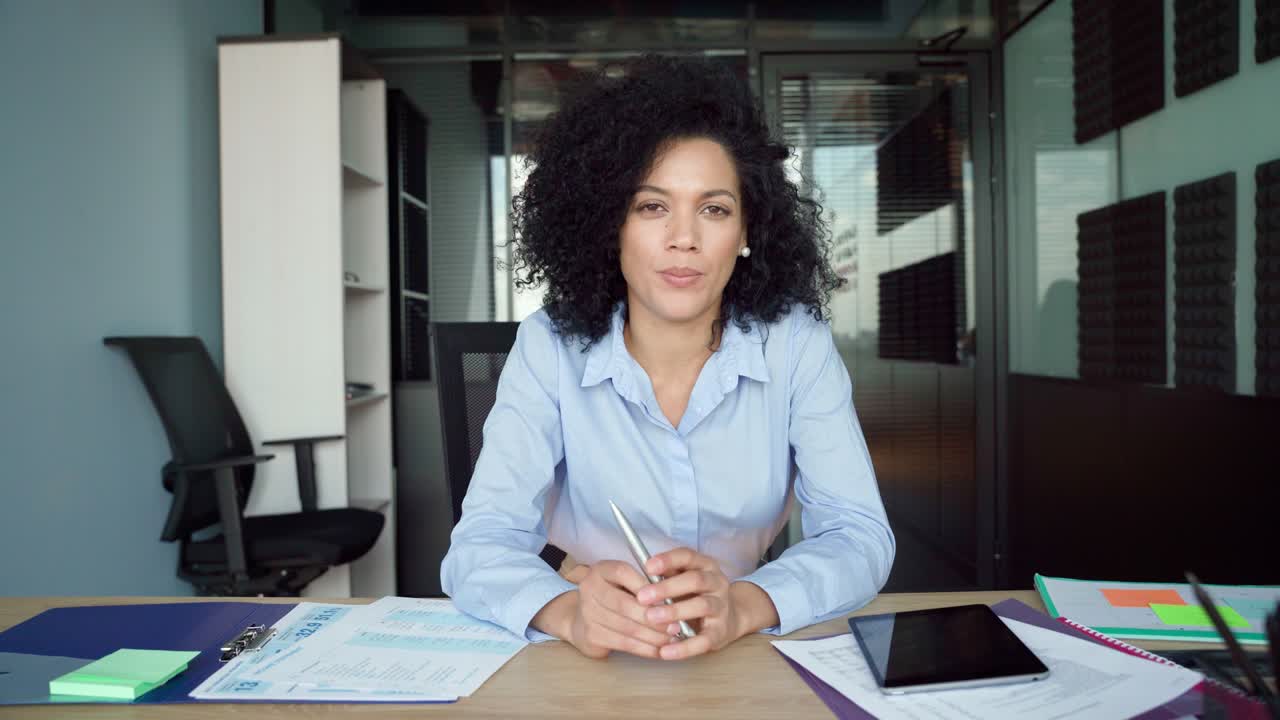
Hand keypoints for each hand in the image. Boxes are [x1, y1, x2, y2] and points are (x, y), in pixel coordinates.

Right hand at [533, 560, 671, 659]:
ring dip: (653, 636)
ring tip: (672, 639)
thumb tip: (672, 599)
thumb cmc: (615, 597)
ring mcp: (588, 613)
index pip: (622, 573)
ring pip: (627, 627)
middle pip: (625, 604)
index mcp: (600, 570)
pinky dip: (645, 649)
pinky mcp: (591, 636)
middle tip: (676, 625)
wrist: (583, 620)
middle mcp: (589, 588)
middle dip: (654, 617)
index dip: (646, 586)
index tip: (668, 597)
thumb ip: (644, 585)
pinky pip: (624, 643)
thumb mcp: (625, 583)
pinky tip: (659, 650)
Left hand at [637, 548, 776, 660]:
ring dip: (675, 611)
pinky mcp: (720, 632)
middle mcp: (716, 583)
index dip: (668, 560)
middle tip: (642, 597)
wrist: (730, 618)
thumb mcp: (684, 579)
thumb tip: (640, 574)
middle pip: (695, 580)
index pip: (688, 556)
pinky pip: (703, 640)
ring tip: (651, 618)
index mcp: (705, 566)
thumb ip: (666, 575)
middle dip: (667, 588)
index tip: (648, 567)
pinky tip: (665, 651)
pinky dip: (684, 648)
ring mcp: (721, 607)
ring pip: (702, 605)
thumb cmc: (696, 595)